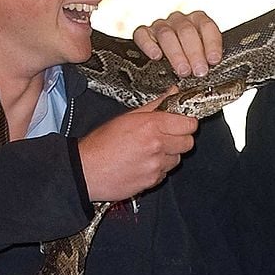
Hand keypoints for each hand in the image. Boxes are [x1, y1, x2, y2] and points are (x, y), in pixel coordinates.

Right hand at [77, 90, 197, 200]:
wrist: (86, 170)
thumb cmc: (101, 144)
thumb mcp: (127, 117)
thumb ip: (155, 105)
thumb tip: (172, 93)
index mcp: (151, 125)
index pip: (189, 123)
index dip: (186, 122)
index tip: (181, 122)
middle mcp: (156, 145)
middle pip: (188, 142)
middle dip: (180, 139)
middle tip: (166, 136)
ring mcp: (155, 165)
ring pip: (177, 159)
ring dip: (169, 155)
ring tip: (149, 151)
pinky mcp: (152, 181)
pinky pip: (165, 173)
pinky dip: (158, 169)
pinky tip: (143, 163)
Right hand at [133, 10, 221, 77]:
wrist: (162, 62)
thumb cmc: (187, 61)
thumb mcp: (199, 60)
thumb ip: (203, 65)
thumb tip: (202, 77)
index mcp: (197, 21)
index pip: (207, 26)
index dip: (212, 43)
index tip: (213, 60)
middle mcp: (179, 21)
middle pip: (186, 31)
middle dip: (194, 52)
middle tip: (199, 71)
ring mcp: (160, 26)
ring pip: (166, 34)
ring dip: (176, 54)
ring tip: (183, 70)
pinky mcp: (143, 33)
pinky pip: (142, 34)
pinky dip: (149, 45)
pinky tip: (156, 56)